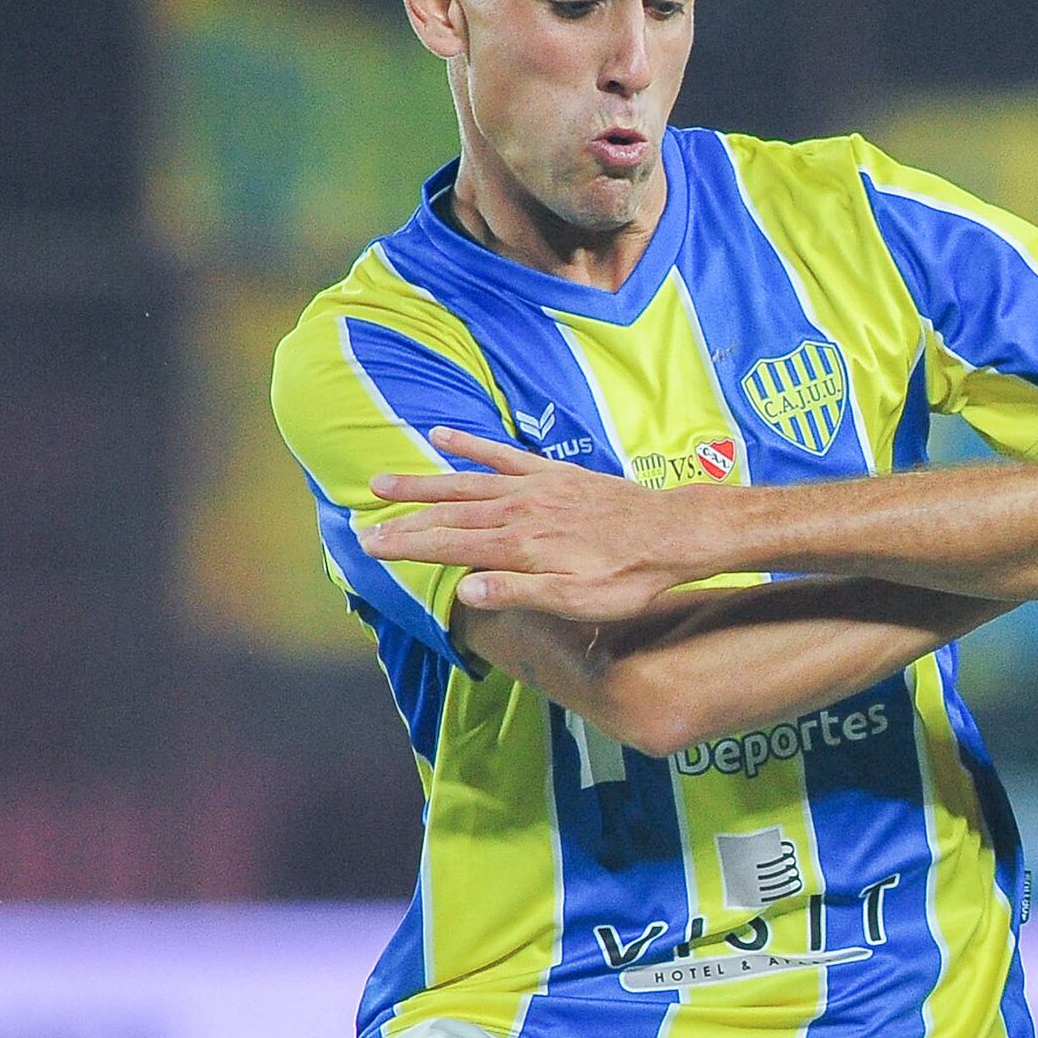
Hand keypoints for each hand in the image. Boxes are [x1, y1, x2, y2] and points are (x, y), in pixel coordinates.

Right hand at [358, 428, 682, 621]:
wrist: (675, 533)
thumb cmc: (630, 578)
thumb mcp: (577, 600)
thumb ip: (518, 592)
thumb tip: (463, 590)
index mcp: (520, 548)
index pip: (449, 547)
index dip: (407, 547)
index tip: (370, 547)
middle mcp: (520, 512)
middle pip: (449, 515)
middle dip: (404, 520)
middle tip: (362, 524)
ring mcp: (535, 488)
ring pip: (465, 483)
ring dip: (423, 484)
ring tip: (384, 483)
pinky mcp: (553, 474)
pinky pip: (503, 455)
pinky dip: (471, 445)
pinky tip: (442, 437)